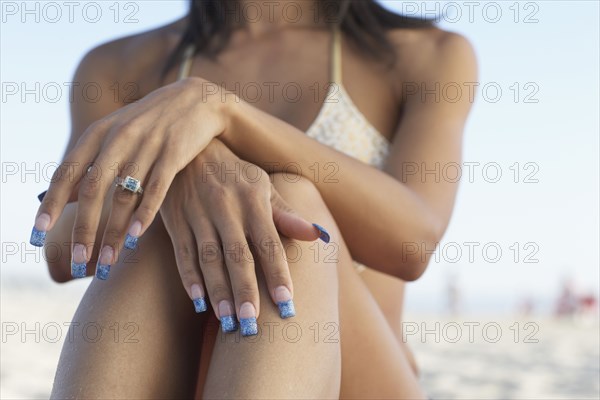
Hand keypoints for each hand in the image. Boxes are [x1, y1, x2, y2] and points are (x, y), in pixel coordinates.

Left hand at [29, 77, 228, 278]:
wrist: (198, 100)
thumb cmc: (152, 124)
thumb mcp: (117, 134)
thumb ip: (92, 162)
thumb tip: (66, 197)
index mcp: (99, 133)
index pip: (67, 173)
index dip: (52, 205)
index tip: (38, 234)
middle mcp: (120, 138)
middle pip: (94, 189)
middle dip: (84, 228)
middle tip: (78, 260)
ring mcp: (148, 144)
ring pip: (125, 195)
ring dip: (113, 231)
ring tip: (107, 261)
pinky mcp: (175, 153)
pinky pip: (157, 188)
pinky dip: (145, 213)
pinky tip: (135, 236)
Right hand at [160, 139, 326, 334]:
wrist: (192, 148)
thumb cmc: (235, 173)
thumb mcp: (262, 185)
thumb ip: (286, 213)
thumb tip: (318, 235)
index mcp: (253, 200)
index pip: (269, 242)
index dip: (277, 273)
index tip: (287, 304)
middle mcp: (226, 208)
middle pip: (237, 256)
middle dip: (245, 291)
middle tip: (253, 325)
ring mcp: (199, 214)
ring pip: (208, 258)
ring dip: (218, 290)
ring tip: (227, 321)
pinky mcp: (177, 220)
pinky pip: (182, 252)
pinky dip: (189, 276)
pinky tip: (198, 300)